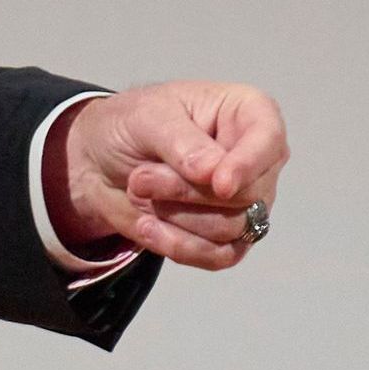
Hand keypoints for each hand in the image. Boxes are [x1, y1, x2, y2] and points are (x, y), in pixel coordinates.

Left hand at [58, 81, 288, 271]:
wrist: (100, 160)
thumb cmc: (131, 125)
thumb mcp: (145, 117)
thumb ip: (181, 141)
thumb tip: (214, 174)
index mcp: (247, 113)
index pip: (269, 140)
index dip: (248, 165)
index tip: (219, 183)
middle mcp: (256, 160)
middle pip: (247, 194)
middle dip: (185, 191)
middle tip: (140, 177)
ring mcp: (247, 202)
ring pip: (230, 227)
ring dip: (174, 213)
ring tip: (138, 189)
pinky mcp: (229, 238)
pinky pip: (219, 256)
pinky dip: (178, 245)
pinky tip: (147, 227)